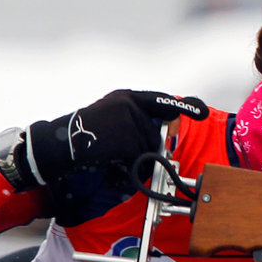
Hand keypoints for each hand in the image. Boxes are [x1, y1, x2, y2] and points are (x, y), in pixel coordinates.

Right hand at [16, 90, 207, 188]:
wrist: (60, 144)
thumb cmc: (87, 136)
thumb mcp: (113, 120)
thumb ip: (138, 121)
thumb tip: (167, 130)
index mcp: (127, 98)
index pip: (161, 101)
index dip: (184, 108)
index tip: (201, 112)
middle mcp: (129, 103)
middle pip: (156, 133)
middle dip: (144, 149)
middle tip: (116, 151)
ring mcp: (128, 119)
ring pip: (149, 147)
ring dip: (134, 158)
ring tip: (109, 153)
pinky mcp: (126, 136)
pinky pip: (139, 156)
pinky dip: (128, 164)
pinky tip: (109, 158)